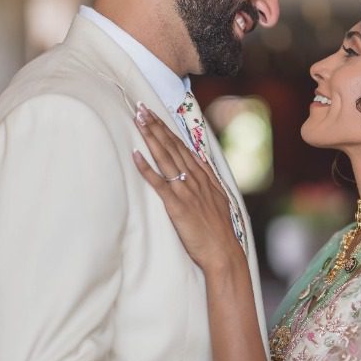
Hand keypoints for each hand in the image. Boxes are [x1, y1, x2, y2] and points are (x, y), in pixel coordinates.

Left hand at [132, 103, 241, 271]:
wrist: (224, 253)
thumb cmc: (219, 232)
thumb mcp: (218, 201)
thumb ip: (208, 183)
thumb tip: (199, 168)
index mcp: (205, 177)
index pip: (183, 147)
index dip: (167, 129)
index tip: (154, 114)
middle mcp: (196, 179)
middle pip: (172, 146)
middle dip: (156, 126)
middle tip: (141, 107)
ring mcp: (187, 191)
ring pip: (166, 158)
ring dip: (151, 137)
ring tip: (139, 120)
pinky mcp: (178, 206)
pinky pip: (160, 183)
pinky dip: (147, 168)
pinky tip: (136, 155)